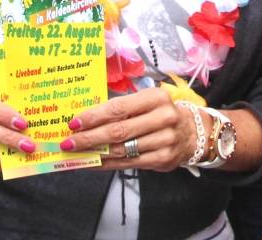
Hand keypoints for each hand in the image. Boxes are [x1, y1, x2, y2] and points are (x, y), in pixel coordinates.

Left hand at [60, 87, 198, 172]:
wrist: (193, 133)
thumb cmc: (161, 114)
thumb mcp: (146, 102)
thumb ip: (121, 108)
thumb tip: (86, 118)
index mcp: (156, 97)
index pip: (118, 107)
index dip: (94, 116)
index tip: (74, 123)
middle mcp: (163, 117)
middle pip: (118, 130)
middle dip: (89, 137)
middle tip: (68, 143)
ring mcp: (165, 140)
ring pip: (122, 149)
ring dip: (95, 153)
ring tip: (77, 154)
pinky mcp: (163, 159)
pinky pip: (128, 163)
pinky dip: (107, 164)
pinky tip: (94, 162)